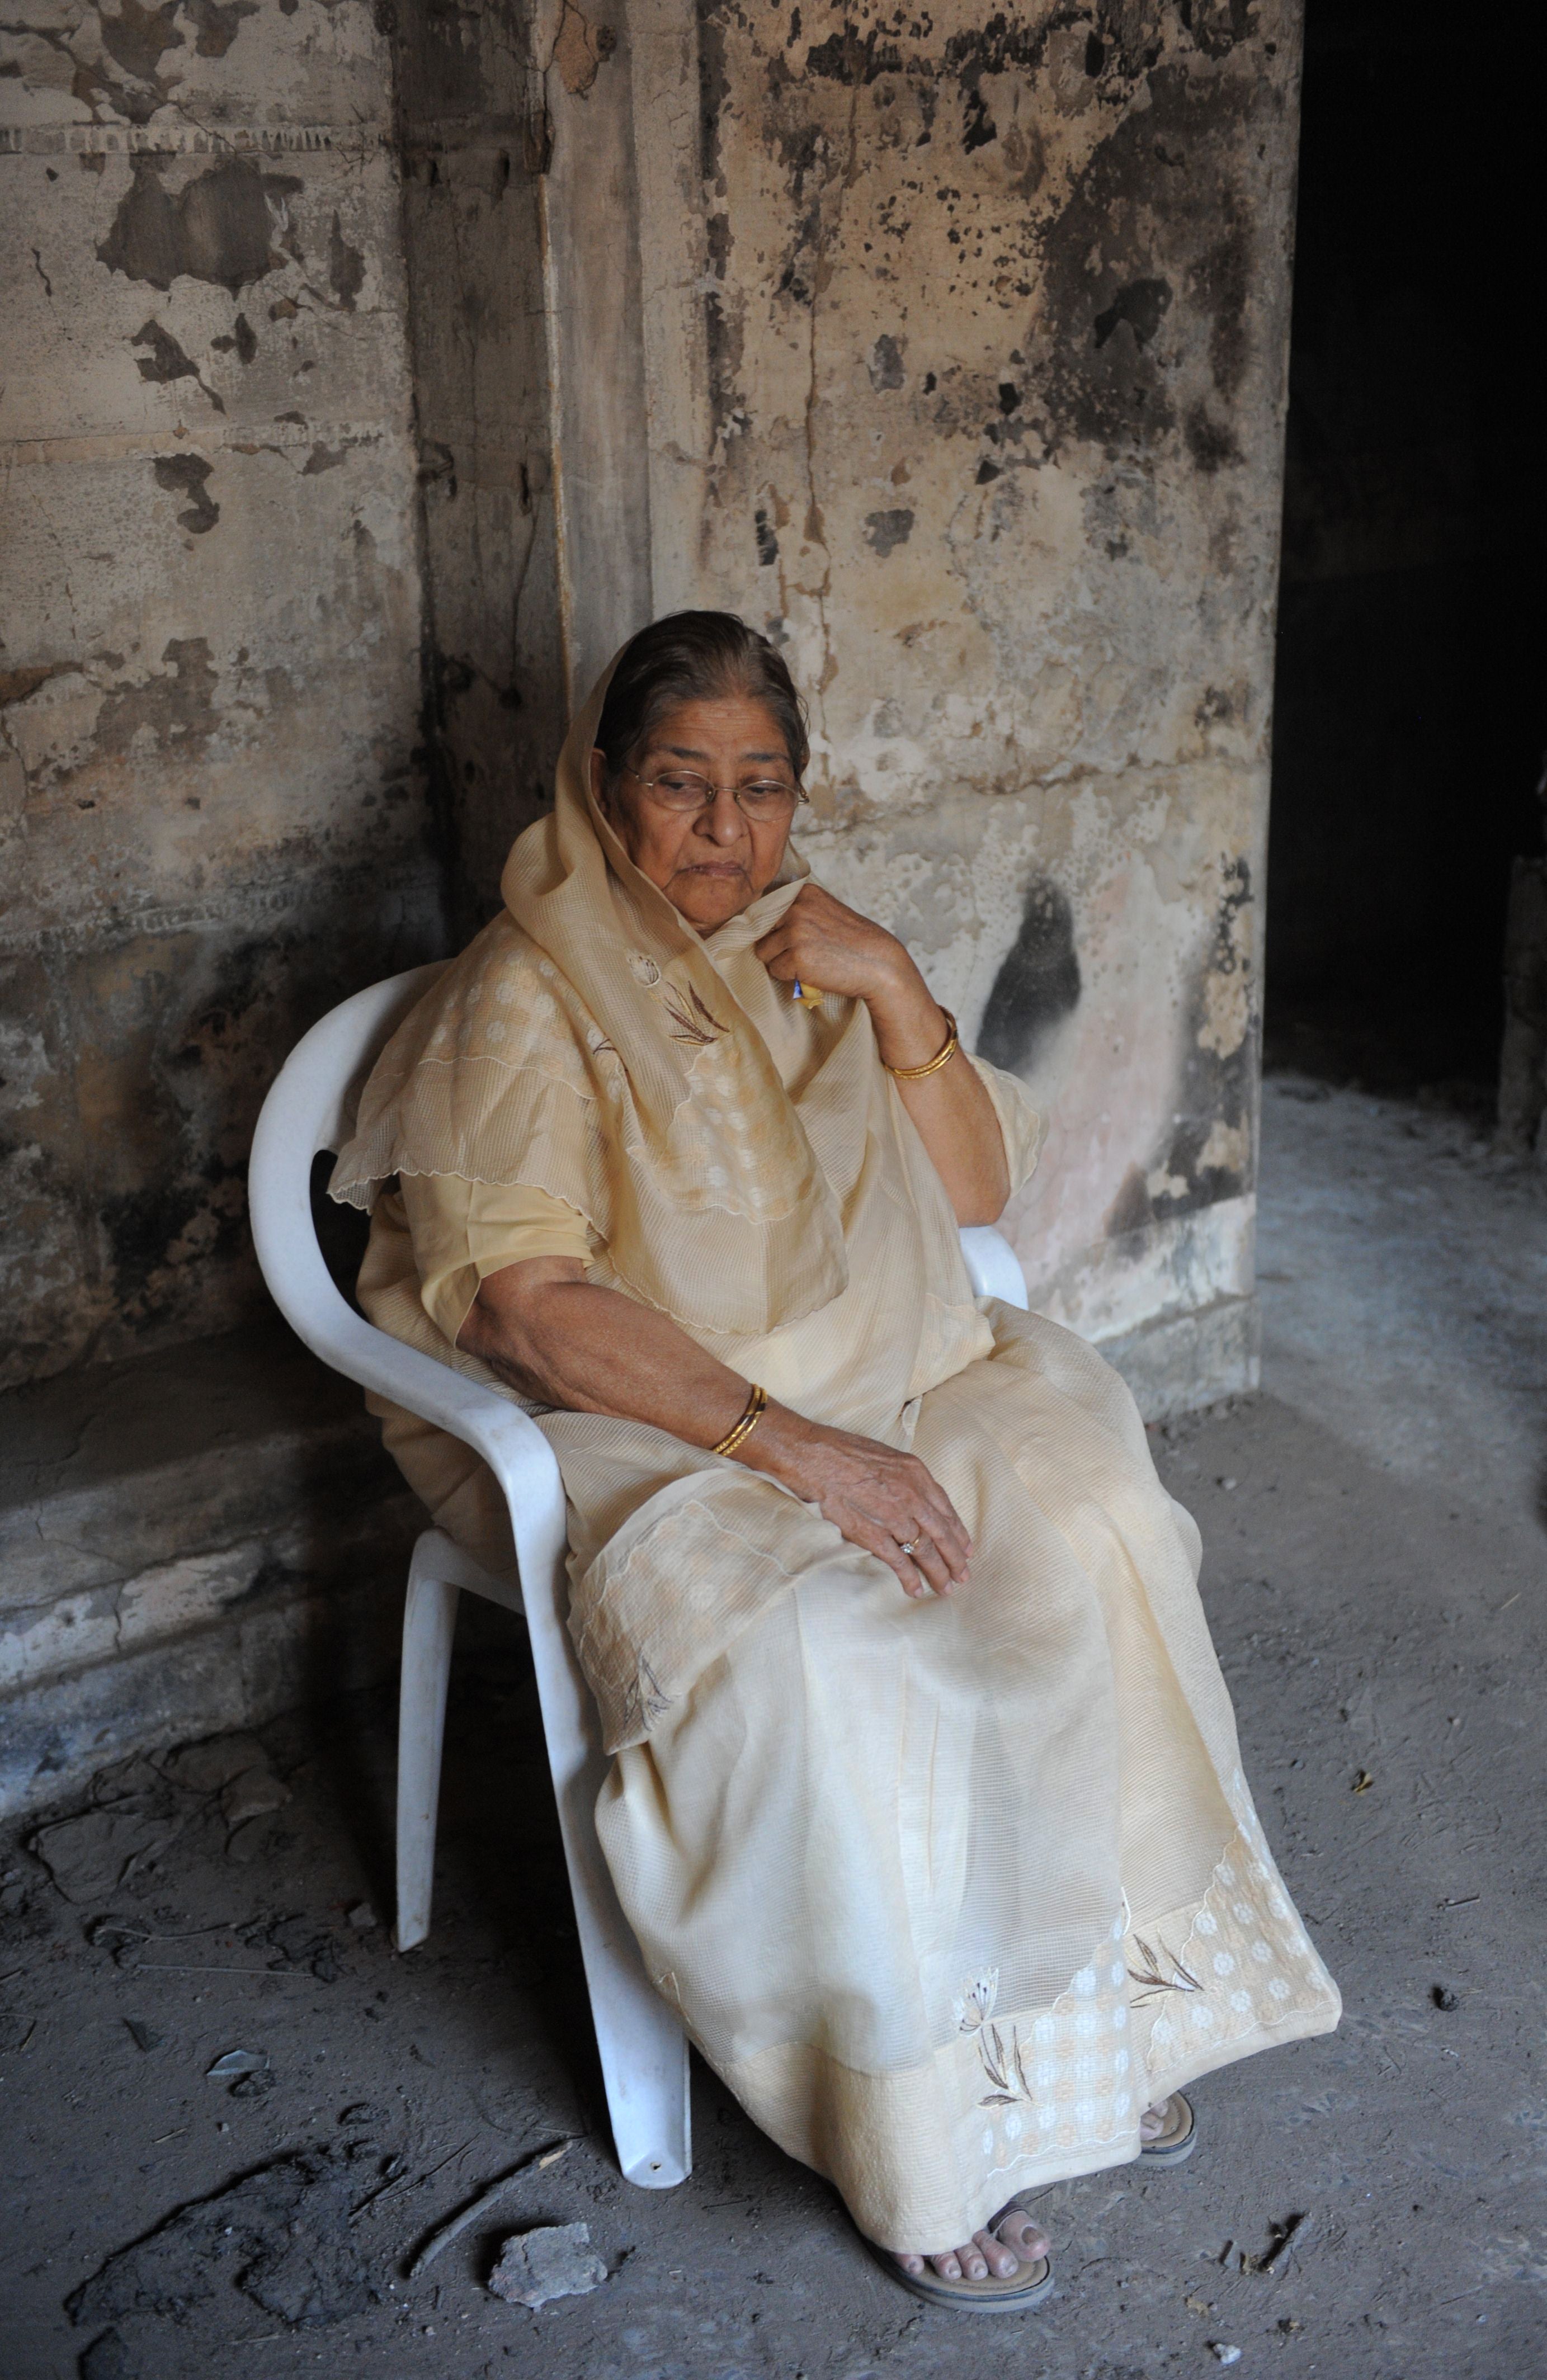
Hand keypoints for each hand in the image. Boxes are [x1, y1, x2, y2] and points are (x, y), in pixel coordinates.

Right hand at [749, 1413, 971, 1597]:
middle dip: (954, 1558)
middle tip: (962, 1576)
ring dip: (937, 1572)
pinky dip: (909, 1577)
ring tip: (945, 1588)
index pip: (945, 1509)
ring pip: (925, 1550)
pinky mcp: (872, 1533)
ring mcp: (893, 1515)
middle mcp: (911, 1495)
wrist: (812, 1456)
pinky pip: (898, 1560)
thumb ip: (904, 1478)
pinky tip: (915, 1589)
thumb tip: (915, 1498)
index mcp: (915, 1473)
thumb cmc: (843, 1451)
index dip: (958, 1532)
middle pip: (941, 1533)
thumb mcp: (885, 1456)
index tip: (965, 1548)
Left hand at [754, 883, 915, 1008]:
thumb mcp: (826, 913)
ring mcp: (795, 932)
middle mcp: (797, 908)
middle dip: (777, 946)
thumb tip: (758, 924)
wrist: (879, 964)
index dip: (777, 928)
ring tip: (810, 962)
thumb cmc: (853, 943)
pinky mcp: (796, 957)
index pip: (766, 910)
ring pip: (764, 953)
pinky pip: (775, 971)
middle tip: (807, 952)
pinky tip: (814, 972)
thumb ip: (798, 912)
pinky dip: (790, 977)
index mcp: (804, 893)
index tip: (798, 937)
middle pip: (761, 932)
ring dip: (782, 962)